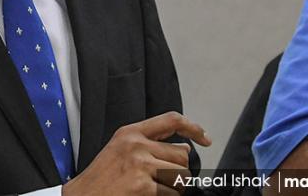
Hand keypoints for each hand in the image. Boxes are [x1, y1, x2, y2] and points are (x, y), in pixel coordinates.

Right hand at [62, 111, 209, 195]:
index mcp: (131, 132)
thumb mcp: (120, 149)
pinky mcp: (144, 186)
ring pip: (181, 175)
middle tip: (161, 179)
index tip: (205, 138)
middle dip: (178, 169)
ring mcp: (141, 165)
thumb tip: (184, 148)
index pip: (172, 120)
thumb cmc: (101, 178)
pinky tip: (147, 195)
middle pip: (182, 154)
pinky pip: (172, 193)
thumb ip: (148, 144)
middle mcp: (136, 145)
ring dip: (174, 186)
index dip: (193, 128)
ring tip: (154, 188)